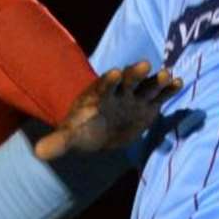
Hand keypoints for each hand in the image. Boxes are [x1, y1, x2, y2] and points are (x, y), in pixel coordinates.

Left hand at [33, 61, 186, 162]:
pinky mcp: (148, 105)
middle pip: (127, 80)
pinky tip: (179, 83)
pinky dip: (169, 90)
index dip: (109, 81)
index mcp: (99, 97)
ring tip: (168, 76)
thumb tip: (39, 153)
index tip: (115, 73)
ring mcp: (135, 98)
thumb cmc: (82, 130)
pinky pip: (160, 96)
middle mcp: (118, 93)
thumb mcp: (70, 137)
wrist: (97, 132)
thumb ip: (57, 142)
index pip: (103, 86)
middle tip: (145, 65)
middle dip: (135, 73)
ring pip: (147, 86)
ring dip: (157, 80)